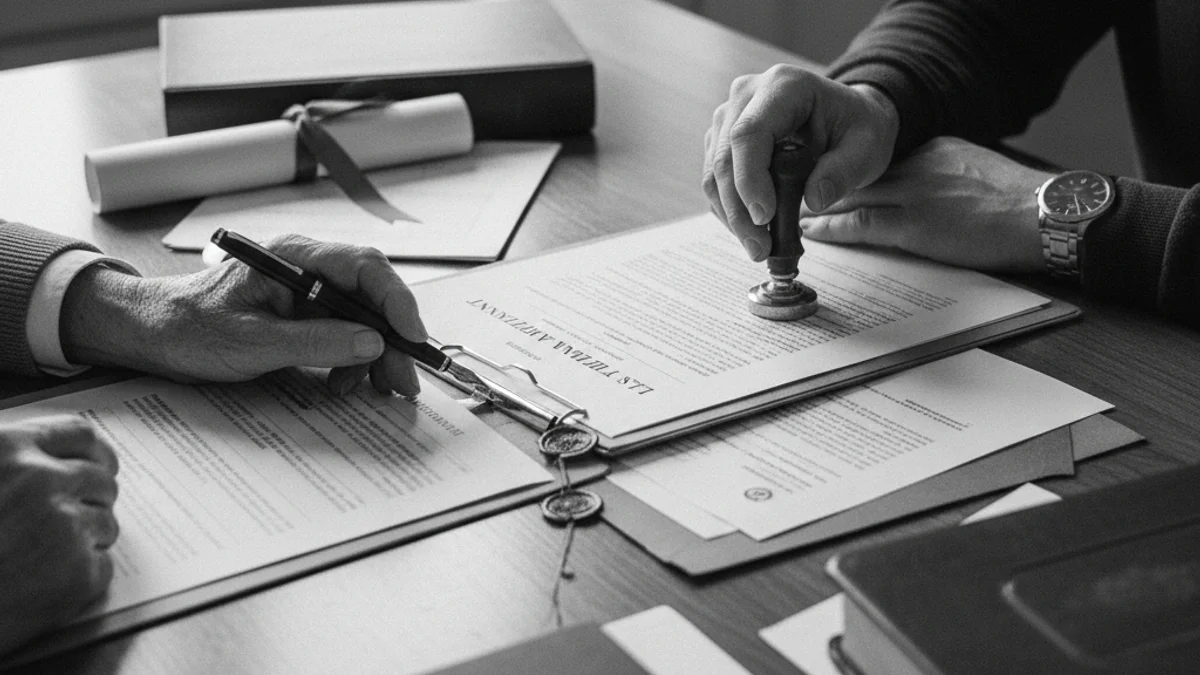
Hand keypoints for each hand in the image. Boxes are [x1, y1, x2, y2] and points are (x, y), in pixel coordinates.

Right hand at [0, 416, 118, 654]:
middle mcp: (41, 481)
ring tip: (42, 560)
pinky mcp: (79, 573)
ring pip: (106, 523)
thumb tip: (46, 460)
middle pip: (101, 480)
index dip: (95, 451)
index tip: (101, 462)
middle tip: (74, 519)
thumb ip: (7, 464)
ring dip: (86, 540)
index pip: (78, 434)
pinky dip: (81, 577)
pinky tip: (44, 585)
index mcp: (7, 450)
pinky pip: (102, 566)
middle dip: (93, 499)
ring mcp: (64, 526)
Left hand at [61, 235, 427, 395]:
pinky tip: (345, 383)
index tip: (412, 337)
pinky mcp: (304, 312)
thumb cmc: (188, 328)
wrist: (151, 332)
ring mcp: (307, 290)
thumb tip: (372, 342)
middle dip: (393, 338)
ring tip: (376, 389)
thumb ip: (316, 341)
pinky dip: (352, 360)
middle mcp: (307, 266)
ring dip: (375, 355)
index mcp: (294, 257)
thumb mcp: (252, 343)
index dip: (396, 301)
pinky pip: (343, 332)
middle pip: (371, 295)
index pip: (364, 267)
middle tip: (404, 379)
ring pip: (363, 317)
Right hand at [703, 64, 899, 260]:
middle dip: (739, 210)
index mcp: (783, 86)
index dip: (750, 179)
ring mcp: (729, 116)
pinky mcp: (721, 139)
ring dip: (732, 216)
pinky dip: (731, 210)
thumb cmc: (856, 127)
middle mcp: (746, 95)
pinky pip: (714, 181)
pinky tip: (755, 230)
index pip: (749, 133)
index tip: (765, 218)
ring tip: (761, 247)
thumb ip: (844, 171)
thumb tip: (814, 200)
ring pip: (713, 173)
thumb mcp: (867, 147)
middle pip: (724, 157)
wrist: (846, 117)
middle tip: (761, 249)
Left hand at [801, 137, 1054, 271]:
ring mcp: (914, 195)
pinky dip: (831, 230)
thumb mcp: (980, 174)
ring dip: (817, 207)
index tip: (827, 179)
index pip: (882, 163)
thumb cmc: (1024, 205)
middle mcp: (918, 166)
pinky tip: (811, 233)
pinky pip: (859, 225)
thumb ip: (949, 179)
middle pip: (858, 175)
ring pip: (850, 196)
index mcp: (935, 151)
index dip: (850, 174)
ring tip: (792, 215)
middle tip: (793, 195)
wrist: (1043, 215)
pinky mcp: (914, 226)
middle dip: (823, 186)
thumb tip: (937, 196)